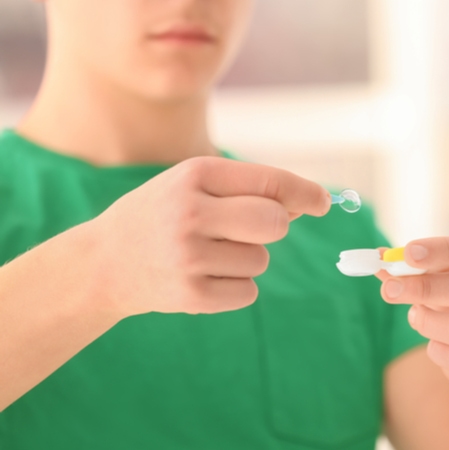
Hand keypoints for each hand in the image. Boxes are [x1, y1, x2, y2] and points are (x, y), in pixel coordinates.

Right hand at [90, 156, 330, 317]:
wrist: (102, 263)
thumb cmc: (161, 215)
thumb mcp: (192, 185)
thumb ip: (247, 189)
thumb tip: (306, 203)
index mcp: (194, 175)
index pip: (270, 182)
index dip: (305, 193)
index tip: (324, 202)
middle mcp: (190, 212)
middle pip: (275, 223)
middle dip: (275, 227)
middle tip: (251, 230)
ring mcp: (188, 257)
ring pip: (261, 261)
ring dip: (246, 259)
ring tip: (208, 254)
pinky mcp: (189, 295)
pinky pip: (247, 292)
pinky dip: (235, 287)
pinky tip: (202, 277)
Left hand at [376, 234, 448, 387]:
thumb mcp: (444, 276)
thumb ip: (413, 267)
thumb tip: (379, 257)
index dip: (442, 250)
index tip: (406, 254)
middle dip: (427, 288)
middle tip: (390, 290)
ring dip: (431, 323)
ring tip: (414, 316)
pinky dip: (440, 352)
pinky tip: (433, 344)